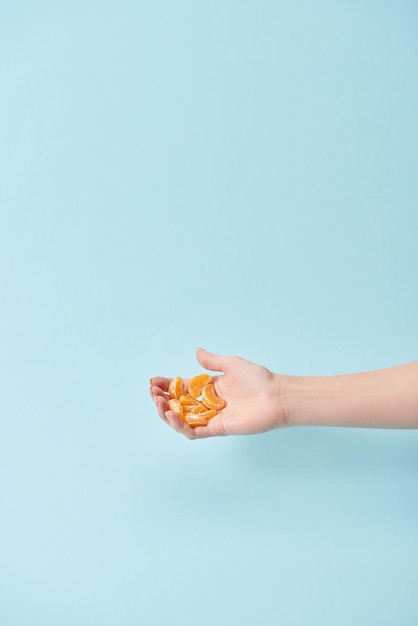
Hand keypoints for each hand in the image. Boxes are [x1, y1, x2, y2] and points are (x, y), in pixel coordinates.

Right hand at [149, 348, 287, 438]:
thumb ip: (213, 361)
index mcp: (209, 388)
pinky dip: (180, 425)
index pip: (182, 388)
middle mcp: (208, 404)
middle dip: (162, 399)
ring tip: (158, 403)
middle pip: (178, 404)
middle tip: (152, 392)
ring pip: (181, 420)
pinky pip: (193, 431)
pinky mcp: (217, 429)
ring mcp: (211, 418)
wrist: (275, 396)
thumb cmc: (258, 379)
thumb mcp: (232, 364)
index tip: (153, 381)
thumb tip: (196, 352)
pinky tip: (171, 415)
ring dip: (166, 413)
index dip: (166, 385)